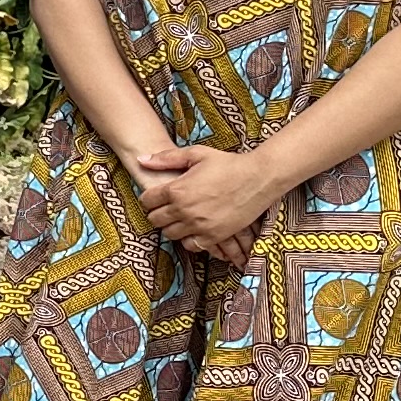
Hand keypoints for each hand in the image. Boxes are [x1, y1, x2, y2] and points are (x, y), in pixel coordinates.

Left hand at [139, 143, 279, 262]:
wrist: (259, 177)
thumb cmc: (227, 163)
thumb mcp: (195, 154)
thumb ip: (165, 158)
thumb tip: (141, 159)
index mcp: (176, 189)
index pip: (146, 201)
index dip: (149, 198)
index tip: (157, 197)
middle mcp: (184, 210)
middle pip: (155, 220)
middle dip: (158, 213)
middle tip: (167, 208)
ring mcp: (199, 225)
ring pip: (169, 234)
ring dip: (172, 226)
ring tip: (180, 217)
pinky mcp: (214, 236)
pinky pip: (190, 245)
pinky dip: (189, 239)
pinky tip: (194, 229)